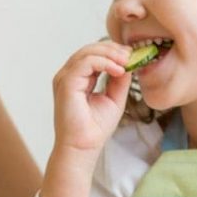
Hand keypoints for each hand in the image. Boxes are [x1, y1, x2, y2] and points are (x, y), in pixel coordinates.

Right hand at [51, 40, 132, 154]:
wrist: (83, 147)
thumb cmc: (95, 128)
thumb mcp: (114, 98)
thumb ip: (119, 80)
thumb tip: (128, 63)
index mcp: (77, 78)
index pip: (93, 55)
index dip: (112, 52)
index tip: (131, 55)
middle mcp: (68, 75)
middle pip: (90, 49)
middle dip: (113, 49)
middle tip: (131, 55)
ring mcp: (65, 78)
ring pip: (87, 52)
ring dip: (110, 54)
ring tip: (127, 61)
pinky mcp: (66, 83)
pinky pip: (86, 63)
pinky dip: (104, 62)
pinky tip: (118, 70)